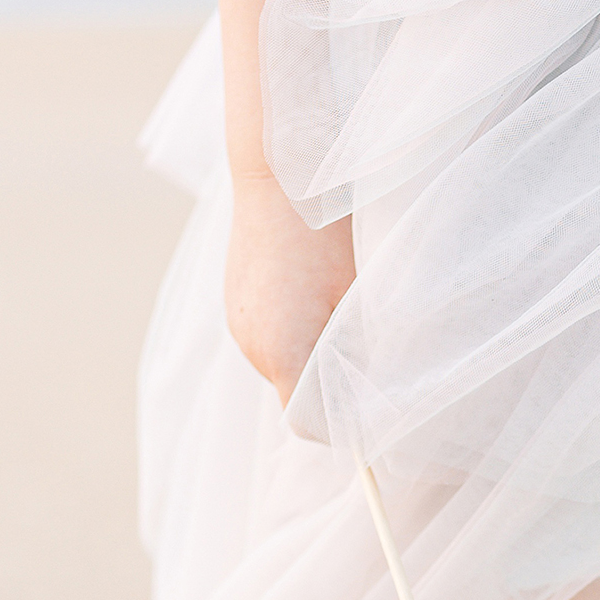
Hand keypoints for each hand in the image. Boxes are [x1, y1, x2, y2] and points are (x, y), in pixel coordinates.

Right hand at [224, 171, 355, 405]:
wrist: (279, 177)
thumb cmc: (326, 235)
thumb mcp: (355, 298)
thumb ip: (356, 354)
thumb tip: (366, 388)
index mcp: (282, 351)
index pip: (305, 420)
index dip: (337, 422)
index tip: (365, 407)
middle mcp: (252, 344)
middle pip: (293, 393)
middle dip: (326, 385)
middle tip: (362, 355)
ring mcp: (237, 323)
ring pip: (281, 364)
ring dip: (309, 355)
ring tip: (335, 316)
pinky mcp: (234, 304)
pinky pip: (266, 337)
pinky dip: (291, 332)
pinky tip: (311, 296)